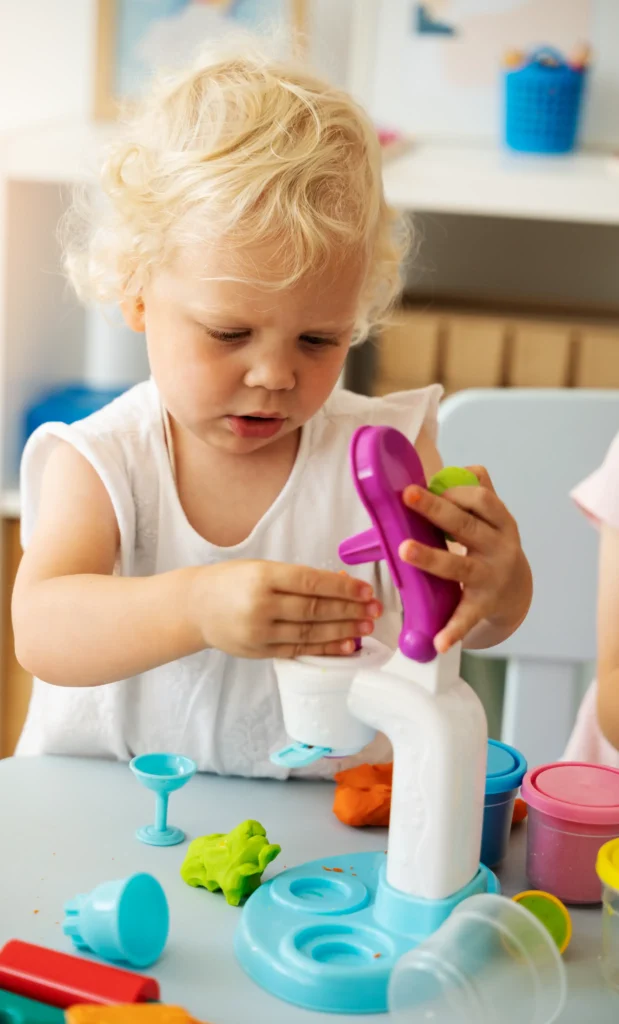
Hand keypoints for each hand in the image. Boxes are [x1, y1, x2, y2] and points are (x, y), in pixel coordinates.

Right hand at [190, 560, 381, 658]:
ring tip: (366, 627)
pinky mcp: (260, 651)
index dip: (343, 588)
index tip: (366, 591)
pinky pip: (299, 650)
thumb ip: (298, 578)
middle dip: (350, 610)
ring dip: (343, 630)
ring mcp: (260, 632)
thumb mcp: (261, 568)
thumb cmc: (232, 581)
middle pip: (315, 609)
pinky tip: (346, 645)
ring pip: (310, 632)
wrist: (195, 607)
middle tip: (374, 610)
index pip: (311, 582)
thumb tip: (341, 584)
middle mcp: (261, 605)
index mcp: (262, 576)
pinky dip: (325, 648)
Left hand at [399, 466, 531, 653]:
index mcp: (500, 523)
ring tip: (404, 550)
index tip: (427, 487)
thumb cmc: (491, 545)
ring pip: (459, 565)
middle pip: (466, 526)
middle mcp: (499, 548)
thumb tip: (448, 470)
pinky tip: (438, 642)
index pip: (482, 500)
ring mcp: (491, 577)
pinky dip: (453, 630)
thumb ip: (474, 492)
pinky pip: (466, 616)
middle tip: (408, 497)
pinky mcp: (483, 605)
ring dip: (431, 557)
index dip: (455, 492)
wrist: (516, 592)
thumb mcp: (491, 519)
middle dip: (436, 510)